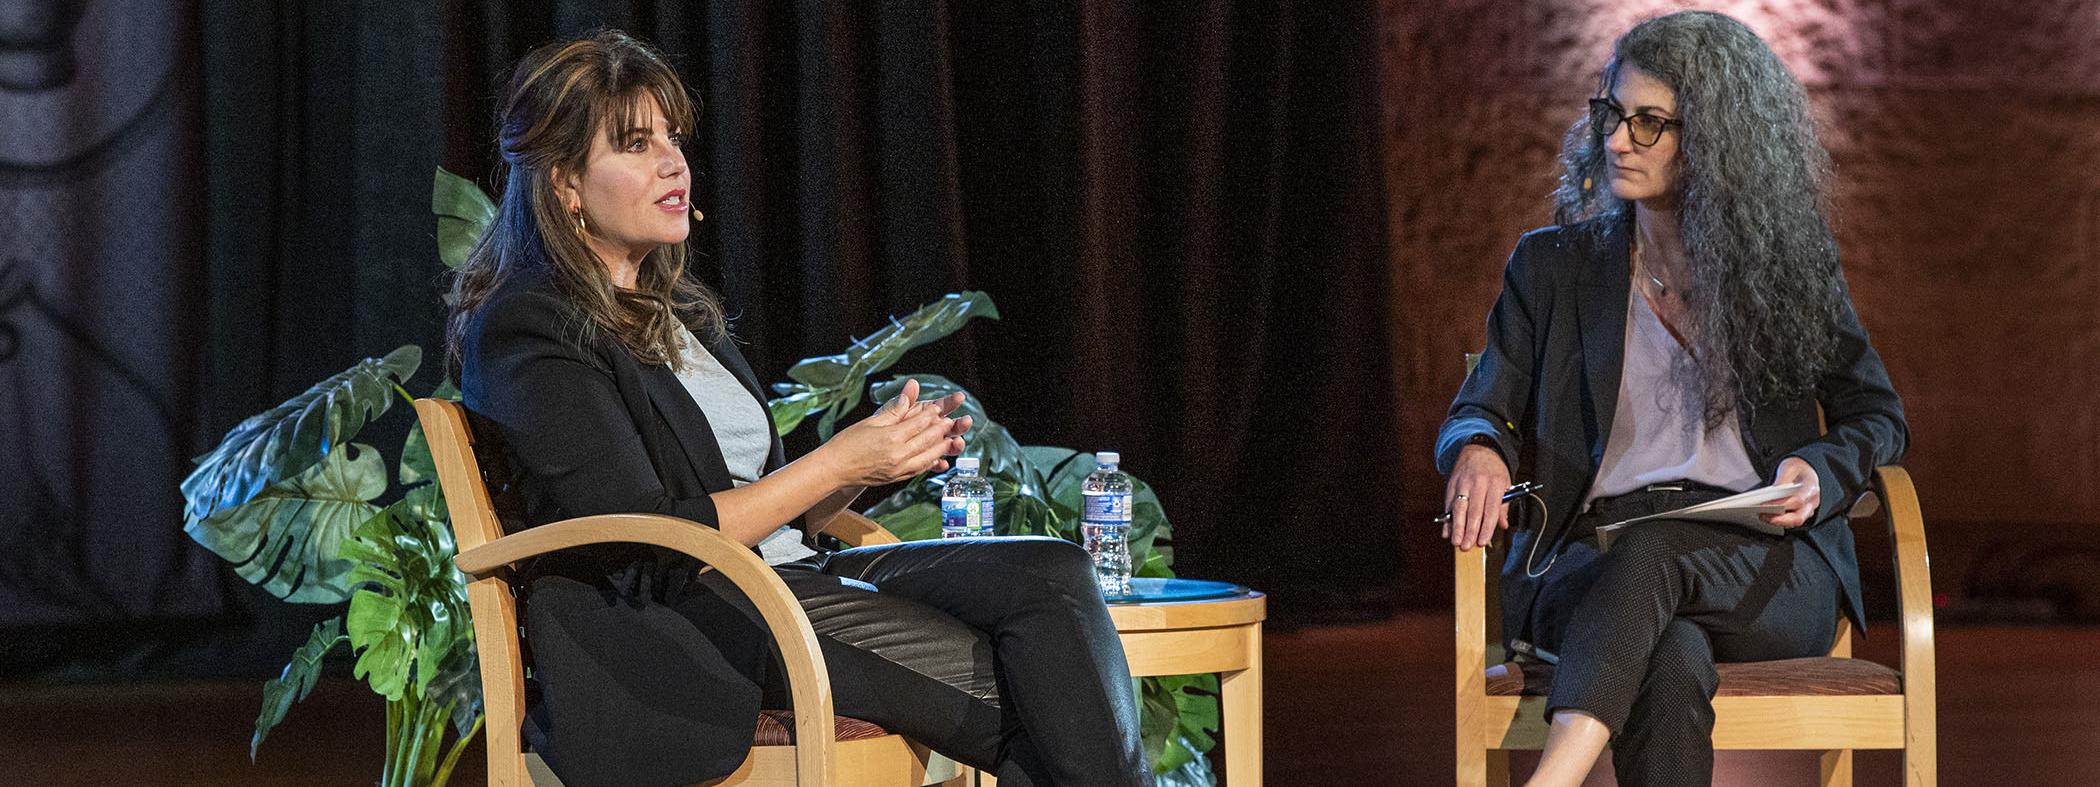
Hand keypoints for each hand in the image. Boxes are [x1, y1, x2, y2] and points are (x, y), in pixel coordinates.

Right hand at [820, 379, 968, 484]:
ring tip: (951, 440)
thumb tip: (907, 397)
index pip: (918, 424)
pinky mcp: (896, 478)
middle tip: (952, 421)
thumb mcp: (870, 422)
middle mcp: (898, 455)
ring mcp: (898, 469)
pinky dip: (930, 463)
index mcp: (891, 437)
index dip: (931, 414)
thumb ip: (893, 411)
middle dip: (941, 430)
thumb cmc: (847, 443)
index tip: (939, 407)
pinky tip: (936, 458)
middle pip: (927, 440)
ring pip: (927, 457)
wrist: (834, 468)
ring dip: (941, 448)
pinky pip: (918, 470)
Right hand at [1444, 443, 1510, 550]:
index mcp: (1495, 483)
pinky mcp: (1452, 484)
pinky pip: (1448, 504)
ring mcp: (1463, 483)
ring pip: (1459, 508)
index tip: (1482, 541)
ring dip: (1457, 526)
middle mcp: (1478, 483)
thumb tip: (1503, 525)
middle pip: (1474, 510)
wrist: (1479, 449)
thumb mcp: (1506, 483)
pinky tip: (1447, 531)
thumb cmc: (1494, 470)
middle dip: (1470, 530)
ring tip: (1456, 541)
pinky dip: (1447, 519)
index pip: (1491, 509)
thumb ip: (1504, 505)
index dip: (1486, 527)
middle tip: (1467, 546)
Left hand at [1762, 457, 1821, 527]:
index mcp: (1811, 488)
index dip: (1781, 505)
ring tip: (1762, 516)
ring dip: (1777, 522)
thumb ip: (1782, 481)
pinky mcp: (1802, 514)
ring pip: (1794, 522)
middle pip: (1798, 517)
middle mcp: (1812, 502)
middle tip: (1762, 516)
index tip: (1765, 505)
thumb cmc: (1798, 470)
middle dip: (1779, 520)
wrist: (1806, 471)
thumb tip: (1773, 494)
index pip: (1798, 501)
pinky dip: (1779, 521)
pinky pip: (1791, 521)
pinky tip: (1766, 517)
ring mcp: (1808, 510)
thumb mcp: (1789, 468)